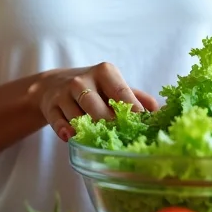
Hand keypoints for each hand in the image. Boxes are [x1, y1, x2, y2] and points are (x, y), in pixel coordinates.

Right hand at [34, 63, 159, 141]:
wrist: (54, 84)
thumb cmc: (94, 88)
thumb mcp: (115, 86)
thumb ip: (138, 98)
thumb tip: (160, 112)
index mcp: (105, 72)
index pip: (122, 93)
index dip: (133, 112)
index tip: (143, 126)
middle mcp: (83, 80)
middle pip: (99, 109)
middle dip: (111, 125)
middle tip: (122, 137)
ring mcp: (64, 93)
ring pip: (79, 119)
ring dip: (90, 132)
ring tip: (99, 139)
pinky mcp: (50, 106)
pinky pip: (60, 123)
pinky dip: (67, 132)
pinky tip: (73, 137)